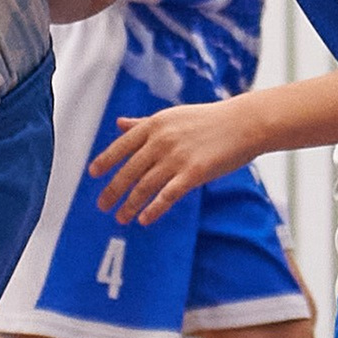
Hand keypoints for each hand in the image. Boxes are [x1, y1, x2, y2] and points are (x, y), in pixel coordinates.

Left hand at [90, 98, 262, 224]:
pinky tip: (144, 220)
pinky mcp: (194, 173)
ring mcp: (177, 157)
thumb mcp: (173, 116)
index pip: (122, 146)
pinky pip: (167, 196)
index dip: (106, 161)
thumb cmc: (209, 120)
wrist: (245, 123)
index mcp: (155, 125)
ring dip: (130, 205)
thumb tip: (119, 124)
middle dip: (113, 190)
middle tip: (102, 205)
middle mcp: (161, 140)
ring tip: (121, 218)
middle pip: (129, 170)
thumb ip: (144, 123)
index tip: (93, 174)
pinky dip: (153, 210)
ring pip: (145, 186)